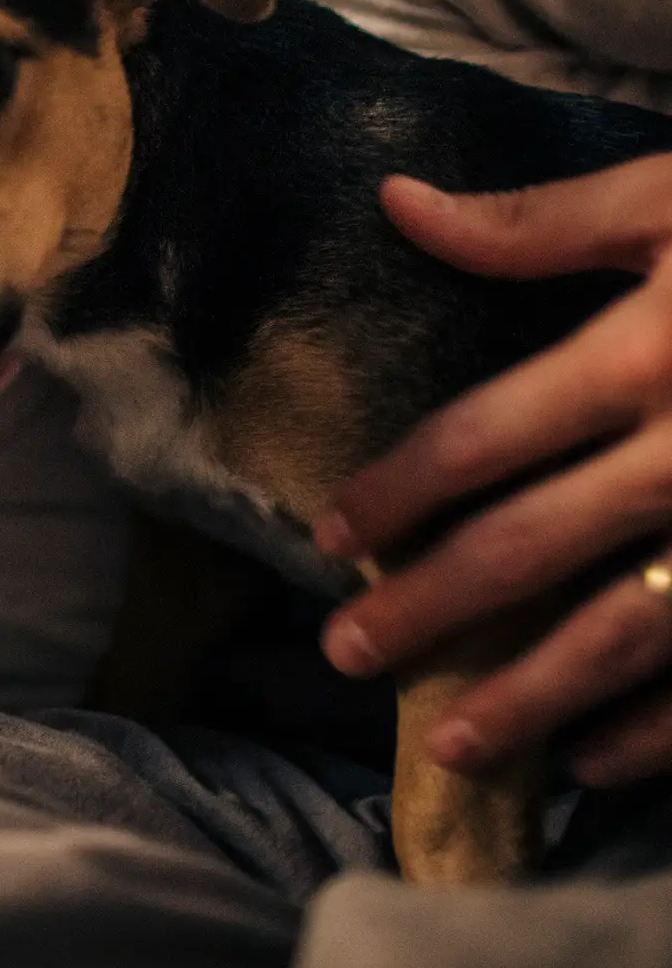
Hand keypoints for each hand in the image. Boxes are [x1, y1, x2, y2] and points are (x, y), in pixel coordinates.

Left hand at [312, 155, 671, 787]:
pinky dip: (662, 732)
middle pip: (529, 548)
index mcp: (649, 356)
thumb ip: (540, 219)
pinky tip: (593, 761)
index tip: (329, 539)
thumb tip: (398, 205)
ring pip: (624, 636)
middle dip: (428, 609)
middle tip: (345, 654)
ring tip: (447, 744)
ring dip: (530, 697)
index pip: (481, 437)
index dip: (396, 492)